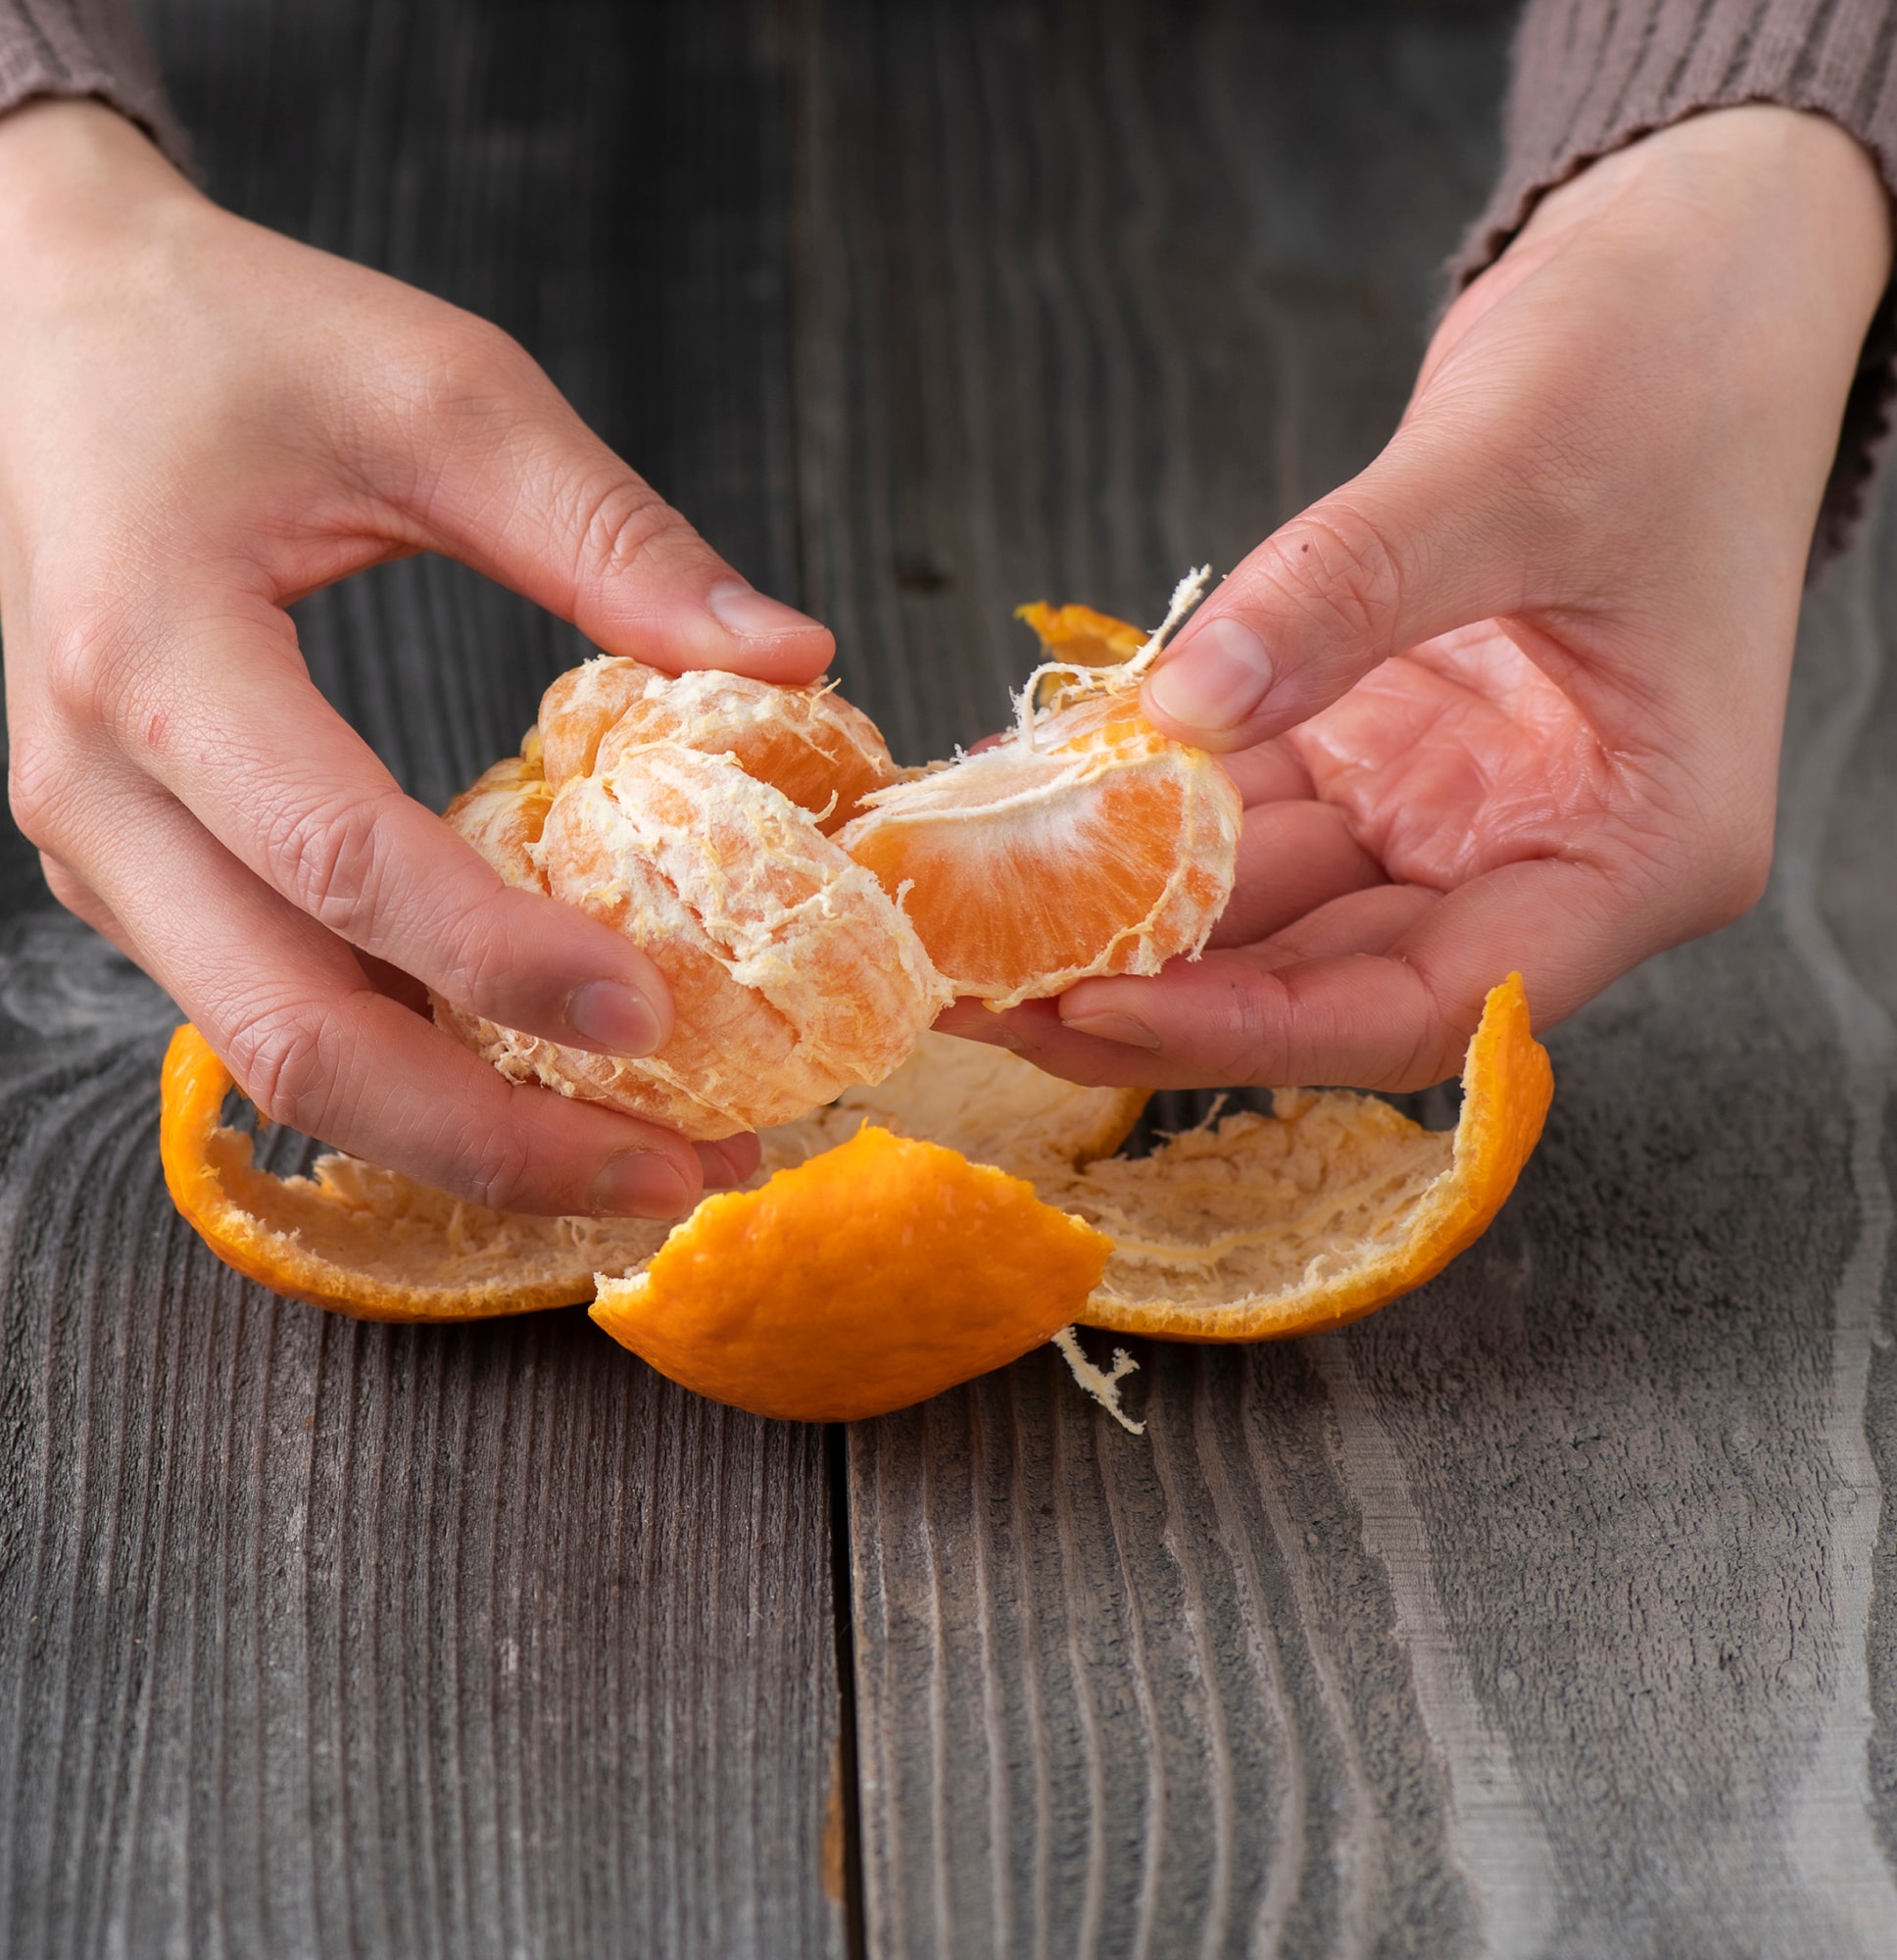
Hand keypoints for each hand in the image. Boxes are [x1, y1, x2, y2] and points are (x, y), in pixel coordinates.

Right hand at [0, 101, 835, 1214]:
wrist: (33, 343)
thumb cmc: (230, 347)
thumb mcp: (438, 393)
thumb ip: (610, 534)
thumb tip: (795, 659)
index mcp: (157, 658)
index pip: (337, 859)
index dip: (502, 960)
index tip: (660, 1017)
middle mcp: (104, 797)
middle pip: (293, 1037)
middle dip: (496, 1137)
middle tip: (680, 1176)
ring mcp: (111, 860)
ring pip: (281, 1061)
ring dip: (467, 1136)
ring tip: (646, 1166)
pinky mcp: (146, 882)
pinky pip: (281, 1015)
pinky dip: (418, 1076)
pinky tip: (548, 1092)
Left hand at [943, 106, 1892, 1090]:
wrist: (1694, 276)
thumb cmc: (1672, 362)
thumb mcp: (1517, 466)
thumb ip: (1350, 590)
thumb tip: (1180, 709)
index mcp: (1634, 849)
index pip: (1426, 1006)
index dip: (1256, 1026)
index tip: (1096, 1006)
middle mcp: (1537, 855)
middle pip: (1325, 979)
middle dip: (1153, 992)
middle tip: (980, 990)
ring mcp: (1451, 806)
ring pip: (1267, 903)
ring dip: (1125, 908)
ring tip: (970, 917)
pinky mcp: (1383, 746)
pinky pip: (1245, 803)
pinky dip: (1143, 805)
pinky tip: (1030, 798)